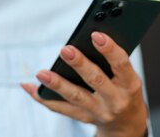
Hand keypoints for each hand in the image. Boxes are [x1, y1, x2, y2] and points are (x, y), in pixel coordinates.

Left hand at [21, 32, 147, 136]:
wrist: (127, 124)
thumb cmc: (124, 90)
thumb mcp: (127, 76)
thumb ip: (112, 59)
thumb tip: (91, 36)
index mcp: (129, 85)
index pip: (121, 65)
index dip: (109, 49)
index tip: (95, 35)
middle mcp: (115, 100)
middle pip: (96, 81)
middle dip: (80, 65)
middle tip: (65, 50)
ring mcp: (98, 111)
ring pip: (76, 97)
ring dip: (57, 84)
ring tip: (41, 73)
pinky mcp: (83, 117)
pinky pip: (60, 108)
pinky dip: (43, 97)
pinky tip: (30, 86)